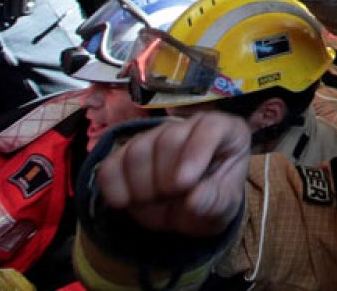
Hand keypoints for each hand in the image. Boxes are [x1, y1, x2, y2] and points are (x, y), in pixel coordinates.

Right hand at [97, 112, 250, 237]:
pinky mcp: (126, 153)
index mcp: (224, 131)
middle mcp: (188, 126)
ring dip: (142, 186)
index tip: (184, 184)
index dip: (195, 153)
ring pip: (137, 151)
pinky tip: (127, 202)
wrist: (188, 209)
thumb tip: (194, 200)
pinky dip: (114, 189)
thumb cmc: (214, 199)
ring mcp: (155, 136)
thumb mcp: (225, 206)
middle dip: (166, 179)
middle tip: (172, 196)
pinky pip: (110, 166)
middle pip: (168, 140)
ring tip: (156, 200)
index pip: (211, 129)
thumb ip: (216, 201)